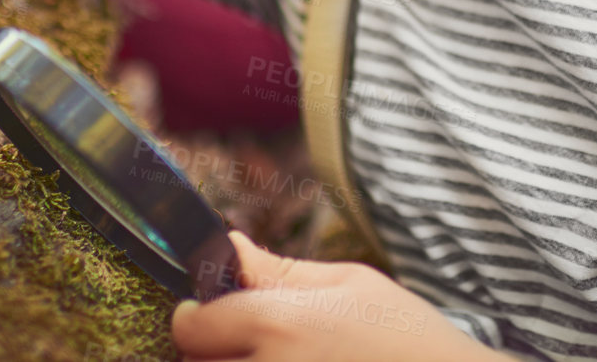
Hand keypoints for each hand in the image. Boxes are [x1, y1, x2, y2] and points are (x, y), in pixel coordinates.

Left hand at [170, 230, 499, 361]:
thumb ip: (279, 270)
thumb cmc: (407, 337)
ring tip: (283, 359)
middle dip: (213, 351)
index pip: (190, 325)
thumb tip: (227, 245)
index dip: (196, 315)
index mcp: (279, 324)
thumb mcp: (349, 284)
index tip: (211, 312)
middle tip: (257, 341)